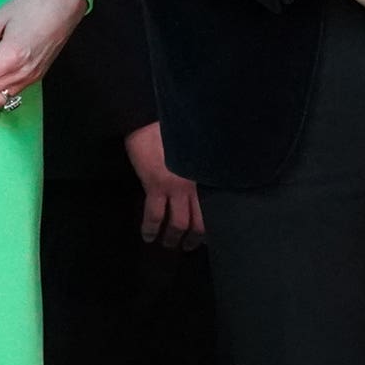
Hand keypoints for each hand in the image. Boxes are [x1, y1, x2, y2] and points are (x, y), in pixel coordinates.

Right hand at [123, 121, 205, 249]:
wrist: (152, 118)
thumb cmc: (173, 130)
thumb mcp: (195, 152)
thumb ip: (200, 169)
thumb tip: (201, 187)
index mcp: (207, 175)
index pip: (216, 207)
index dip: (213, 226)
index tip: (210, 237)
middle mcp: (196, 184)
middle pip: (201, 222)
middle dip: (194, 239)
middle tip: (188, 247)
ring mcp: (176, 186)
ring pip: (179, 223)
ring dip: (173, 238)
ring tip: (168, 243)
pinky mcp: (156, 185)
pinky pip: (154, 215)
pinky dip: (150, 229)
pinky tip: (147, 235)